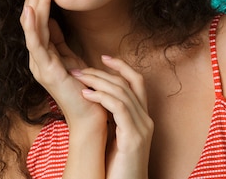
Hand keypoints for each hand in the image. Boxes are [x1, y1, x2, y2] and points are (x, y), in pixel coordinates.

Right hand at [20, 0, 106, 127]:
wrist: (91, 116)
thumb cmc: (84, 88)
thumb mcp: (70, 57)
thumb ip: (59, 40)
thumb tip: (52, 19)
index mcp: (43, 54)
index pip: (37, 20)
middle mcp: (37, 58)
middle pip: (32, 19)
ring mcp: (39, 64)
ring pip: (32, 27)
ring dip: (36, 3)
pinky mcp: (47, 71)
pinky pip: (36, 44)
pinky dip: (32, 26)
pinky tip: (31, 10)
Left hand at [73, 55, 153, 178]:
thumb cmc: (116, 168)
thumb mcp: (115, 137)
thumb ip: (111, 119)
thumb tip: (95, 99)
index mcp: (142, 118)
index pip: (137, 82)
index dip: (122, 67)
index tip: (103, 58)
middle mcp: (146, 120)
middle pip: (128, 83)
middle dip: (102, 72)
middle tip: (79, 69)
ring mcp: (142, 128)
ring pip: (122, 92)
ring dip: (98, 82)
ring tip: (78, 78)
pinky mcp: (133, 138)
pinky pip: (119, 108)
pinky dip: (102, 97)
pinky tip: (86, 95)